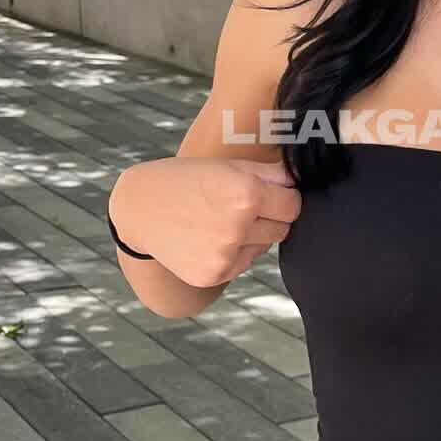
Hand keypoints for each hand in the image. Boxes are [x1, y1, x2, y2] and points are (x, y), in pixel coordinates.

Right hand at [112, 156, 301, 287]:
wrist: (139, 209)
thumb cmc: (186, 180)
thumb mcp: (227, 166)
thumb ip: (271, 174)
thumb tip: (300, 183)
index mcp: (245, 194)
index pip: (293, 205)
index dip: (284, 198)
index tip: (271, 194)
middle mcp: (237, 227)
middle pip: (282, 228)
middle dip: (271, 216)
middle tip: (241, 205)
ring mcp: (224, 255)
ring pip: (264, 246)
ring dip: (252, 235)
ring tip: (220, 220)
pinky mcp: (213, 274)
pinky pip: (243, 263)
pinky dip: (235, 252)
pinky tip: (209, 237)